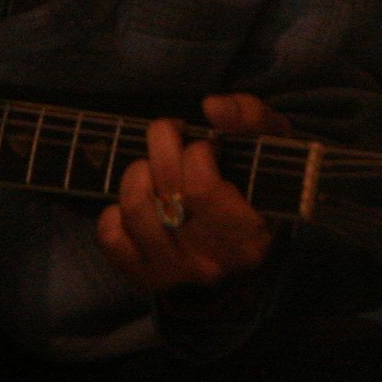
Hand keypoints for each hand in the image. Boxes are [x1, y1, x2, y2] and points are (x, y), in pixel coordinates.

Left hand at [95, 93, 290, 292]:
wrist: (245, 243)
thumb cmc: (256, 184)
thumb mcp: (270, 145)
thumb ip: (250, 117)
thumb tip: (212, 107)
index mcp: (249, 233)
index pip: (201, 187)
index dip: (197, 150)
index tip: (207, 145)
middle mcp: (211, 259)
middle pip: (166, 191)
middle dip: (162, 146)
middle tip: (173, 140)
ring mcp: (176, 270)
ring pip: (135, 208)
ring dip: (137, 174)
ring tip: (152, 169)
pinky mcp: (145, 274)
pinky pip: (110, 237)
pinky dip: (113, 213)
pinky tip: (139, 201)